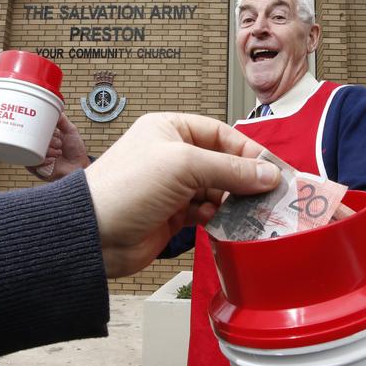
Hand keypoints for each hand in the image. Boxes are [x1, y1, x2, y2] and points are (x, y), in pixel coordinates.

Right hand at [27, 113, 89, 180]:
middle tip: (59, 143)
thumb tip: (55, 109)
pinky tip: (53, 160)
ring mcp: (38, 157)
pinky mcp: (37, 169)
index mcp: (45, 137)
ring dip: (47, 150)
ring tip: (59, 152)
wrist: (80, 166)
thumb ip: (62, 121)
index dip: (42, 129)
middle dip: (47, 141)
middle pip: (33, 140)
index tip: (51, 131)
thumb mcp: (70, 131)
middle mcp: (40, 146)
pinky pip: (32, 164)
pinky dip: (43, 160)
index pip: (35, 130)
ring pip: (33, 151)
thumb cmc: (76, 150)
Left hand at [84, 112, 280, 277]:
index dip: (247, 151)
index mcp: (170, 130)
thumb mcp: (183, 166)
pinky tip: (214, 219)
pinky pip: (206, 212)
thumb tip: (268, 174)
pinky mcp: (173, 214)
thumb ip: (230, 169)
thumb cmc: (127, 187)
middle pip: (222, 163)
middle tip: (266, 194)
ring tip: (241, 210)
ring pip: (217, 190)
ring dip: (230, 201)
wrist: (94, 235)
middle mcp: (172, 156)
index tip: (271, 169)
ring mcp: (173, 187)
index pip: (220, 134)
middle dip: (242, 179)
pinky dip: (215, 216)